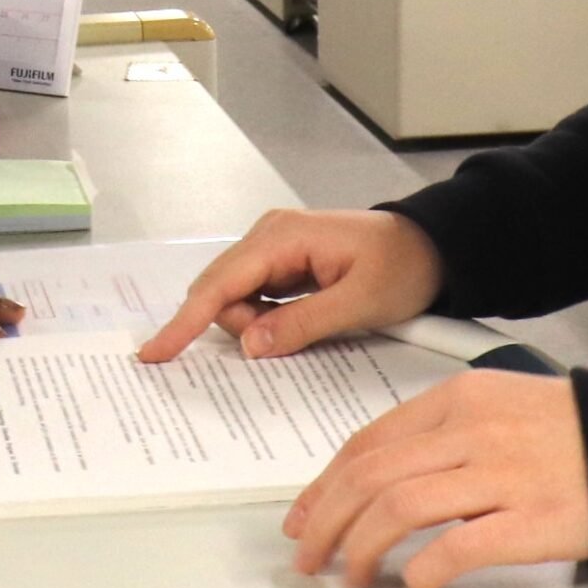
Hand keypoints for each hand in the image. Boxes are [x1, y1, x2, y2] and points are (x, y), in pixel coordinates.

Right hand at [137, 208, 443, 362]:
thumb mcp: (360, 302)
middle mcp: (268, 235)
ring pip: (234, 298)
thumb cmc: (403, 266)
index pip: (220, 284)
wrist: (432, 246)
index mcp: (282, 237)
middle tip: (290, 337)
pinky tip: (294, 323)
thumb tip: (250, 343)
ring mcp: (273, 248)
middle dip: (237, 326)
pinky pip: (253, 297)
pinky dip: (264, 318)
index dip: (186, 321)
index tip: (156, 352)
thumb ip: (303, 323)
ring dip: (255, 324)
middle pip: (220, 292)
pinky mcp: (281, 262)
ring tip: (310, 324)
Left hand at [283, 371, 587, 587]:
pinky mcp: (530, 521)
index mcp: (459, 399)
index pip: (369, 442)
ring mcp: (500, 476)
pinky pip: (455, 549)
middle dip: (326, 521)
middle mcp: (472, 432)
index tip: (305, 516)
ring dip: (360, 548)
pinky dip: (422, 571)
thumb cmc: (575, 432)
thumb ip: (442, 434)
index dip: (324, 485)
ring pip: (397, 509)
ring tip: (352, 576)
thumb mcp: (499, 405)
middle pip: (371, 477)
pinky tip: (415, 585)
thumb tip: (382, 478)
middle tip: (310, 555)